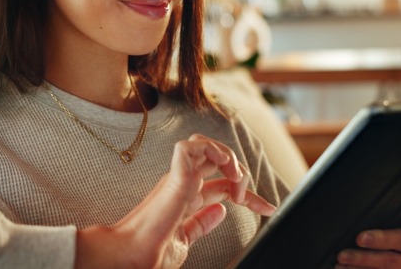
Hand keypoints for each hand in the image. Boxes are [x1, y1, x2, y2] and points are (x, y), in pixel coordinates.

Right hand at [75, 134, 276, 268]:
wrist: (130, 258)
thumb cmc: (149, 254)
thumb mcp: (184, 241)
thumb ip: (200, 224)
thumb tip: (220, 211)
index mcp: (186, 197)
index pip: (223, 184)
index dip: (250, 194)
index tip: (269, 208)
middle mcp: (182, 183)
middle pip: (217, 159)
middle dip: (242, 172)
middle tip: (250, 200)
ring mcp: (177, 178)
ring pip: (205, 144)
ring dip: (227, 156)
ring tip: (236, 179)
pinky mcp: (174, 177)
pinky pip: (191, 147)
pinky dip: (212, 150)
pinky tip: (224, 167)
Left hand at [335, 198, 400, 268]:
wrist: (395, 256)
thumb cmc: (389, 224)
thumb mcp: (395, 214)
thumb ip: (390, 204)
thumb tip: (359, 189)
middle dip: (382, 239)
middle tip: (360, 237)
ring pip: (392, 263)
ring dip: (364, 260)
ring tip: (343, 256)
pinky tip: (343, 268)